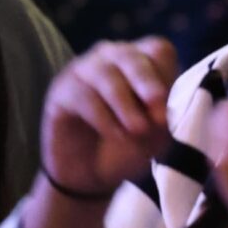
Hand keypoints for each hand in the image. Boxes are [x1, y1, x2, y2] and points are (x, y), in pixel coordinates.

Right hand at [41, 38, 177, 200]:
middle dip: (147, 84)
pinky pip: (82, 95)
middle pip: (130, 55)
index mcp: (140, 62)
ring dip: (125, 104)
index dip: (165, 77)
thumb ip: (160, 118)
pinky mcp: (61, 90)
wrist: (89, 177)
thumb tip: (159, 109)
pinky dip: (103, 117)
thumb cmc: (126, 148)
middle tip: (157, 115)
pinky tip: (115, 135)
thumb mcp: (154, 137)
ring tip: (137, 131)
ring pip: (105, 73)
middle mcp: (110, 58)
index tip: (166, 111)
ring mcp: (83, 71)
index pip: (157, 50)